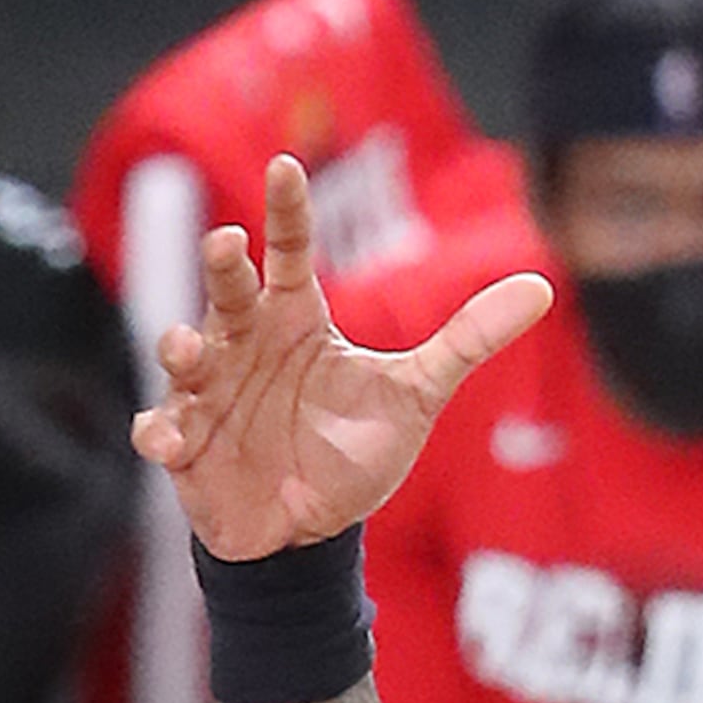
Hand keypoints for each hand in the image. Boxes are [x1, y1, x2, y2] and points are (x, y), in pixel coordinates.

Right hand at [132, 151, 550, 562]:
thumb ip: (468, 339)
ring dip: (181, 348)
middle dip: (222, 268)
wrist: (310, 535)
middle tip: (226, 245)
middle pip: (228, 290)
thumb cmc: (351, 454)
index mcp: (295, 320)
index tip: (286, 167)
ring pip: (183, 353)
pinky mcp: (186, 448)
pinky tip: (168, 440)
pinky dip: (160, 431)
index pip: (290, 250)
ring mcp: (210, 395)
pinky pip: (162, 430)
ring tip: (188, 349)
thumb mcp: (416, 394)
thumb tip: (541, 286)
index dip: (286, 209)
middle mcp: (246, 345)